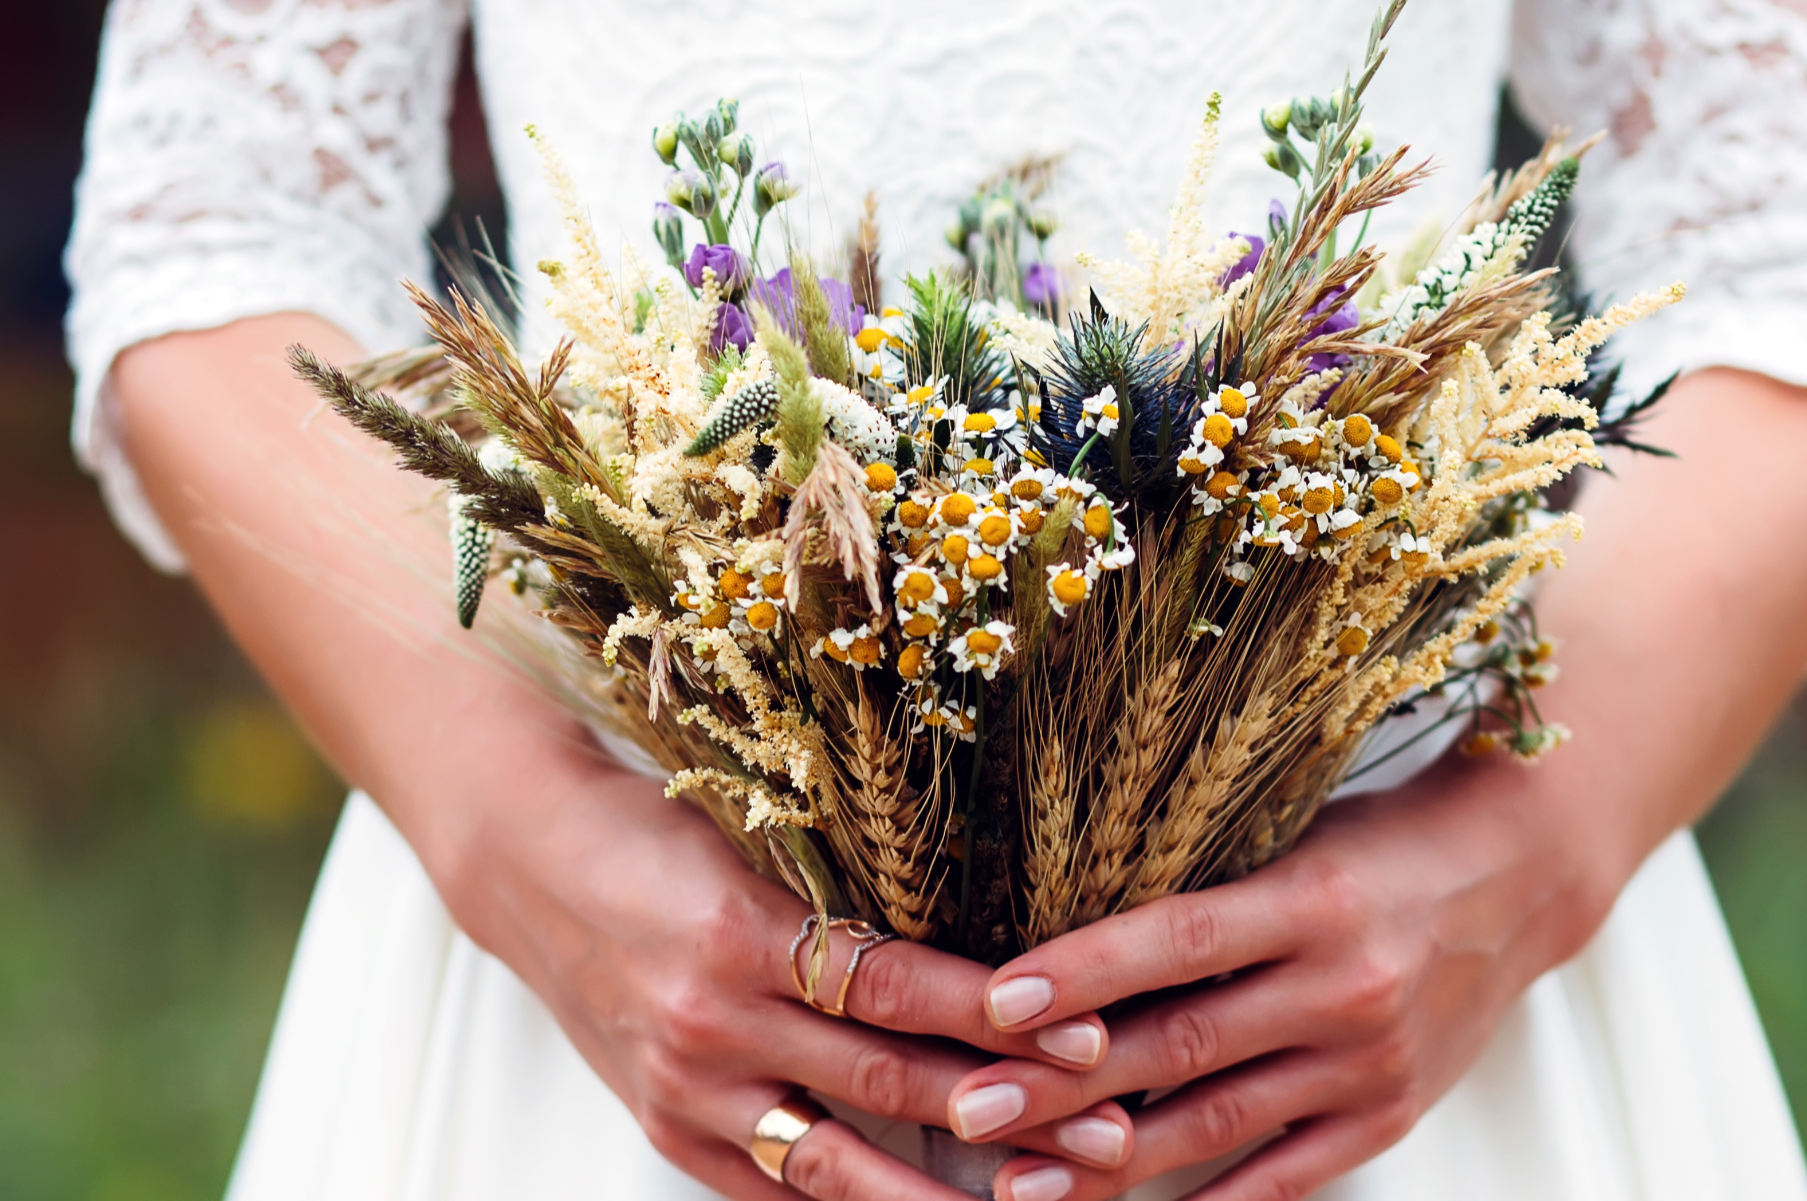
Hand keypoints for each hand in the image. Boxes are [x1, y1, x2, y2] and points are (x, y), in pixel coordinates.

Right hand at [109, 315, 1127, 1200]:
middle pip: (885, 1080)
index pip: (896, 984)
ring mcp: (686, 1089)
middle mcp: (711, 1022)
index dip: (994, 1014)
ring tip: (1035, 1200)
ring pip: (837, 1166)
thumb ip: (855, 876)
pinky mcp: (668, 1130)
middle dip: (1006, 1109)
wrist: (521, 859)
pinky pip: (775, 1191)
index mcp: (738, 929)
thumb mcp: (753, 826)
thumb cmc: (652, 824)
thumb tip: (989, 902)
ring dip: (942, 1191)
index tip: (1081, 1030)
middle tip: (1105, 1133)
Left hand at [943, 754, 1610, 1200]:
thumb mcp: (1292, 840)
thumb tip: (1067, 935)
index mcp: (1312, 897)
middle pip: (1182, 1043)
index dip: (1085, 970)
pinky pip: (1282, 1178)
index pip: (1178, 937)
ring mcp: (1369, 1062)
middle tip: (970, 1108)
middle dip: (1064, 1084)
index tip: (998, 999)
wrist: (1521, 879)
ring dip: (1110, 1161)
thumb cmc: (1378, 846)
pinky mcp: (1388, 1116)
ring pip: (1218, 1123)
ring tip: (1017, 1185)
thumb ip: (1200, 891)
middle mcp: (1343, 984)